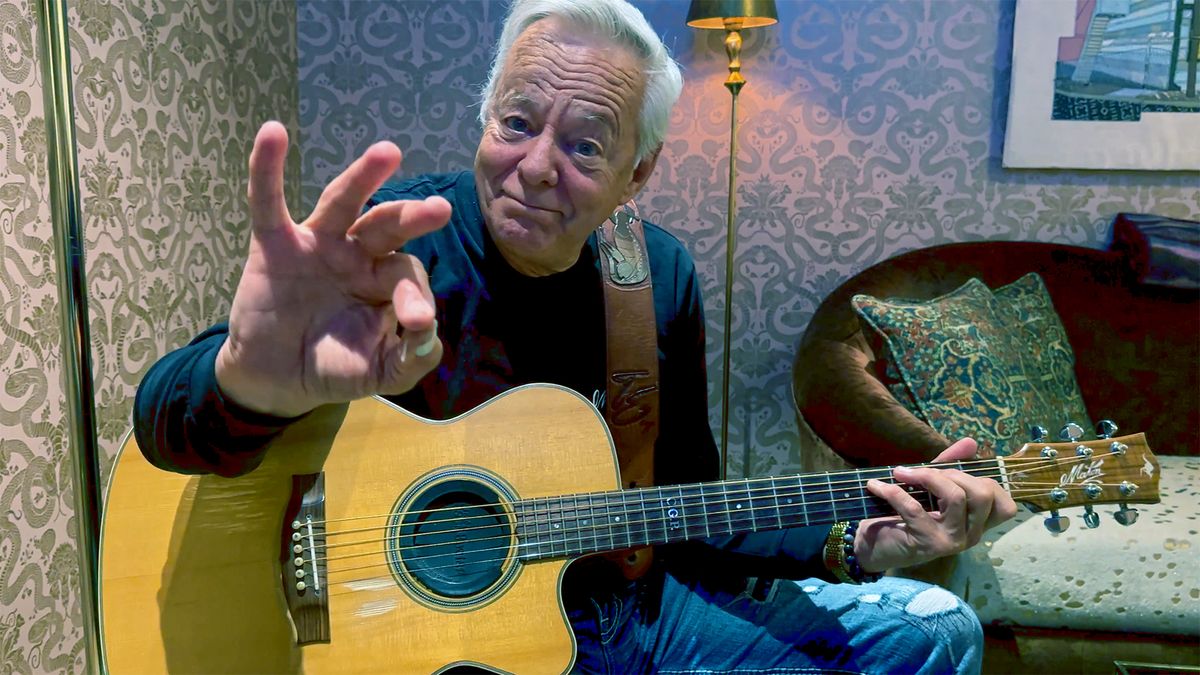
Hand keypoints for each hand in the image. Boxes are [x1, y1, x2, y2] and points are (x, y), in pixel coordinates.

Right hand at [214, 121, 451, 416]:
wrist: (278, 379)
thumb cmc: (335, 366)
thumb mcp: (380, 372)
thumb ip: (410, 360)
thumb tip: (429, 336)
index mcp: (386, 280)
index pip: (408, 276)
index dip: (415, 298)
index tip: (415, 324)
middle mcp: (358, 253)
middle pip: (389, 225)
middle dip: (413, 217)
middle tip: (440, 210)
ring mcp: (318, 244)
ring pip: (343, 202)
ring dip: (363, 176)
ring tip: (388, 152)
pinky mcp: (275, 244)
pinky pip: (268, 202)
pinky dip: (266, 168)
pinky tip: (272, 133)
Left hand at [854, 438, 1017, 572]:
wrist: (876, 548)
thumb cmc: (906, 517)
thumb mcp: (930, 489)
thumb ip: (950, 466)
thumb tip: (971, 442)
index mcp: (977, 524)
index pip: (1005, 505)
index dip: (983, 482)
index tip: (951, 474)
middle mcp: (971, 535)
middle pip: (982, 494)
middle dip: (952, 473)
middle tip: (922, 473)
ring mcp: (952, 541)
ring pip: (955, 497)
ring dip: (926, 476)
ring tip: (901, 473)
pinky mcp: (927, 543)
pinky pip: (914, 508)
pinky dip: (892, 491)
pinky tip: (875, 486)